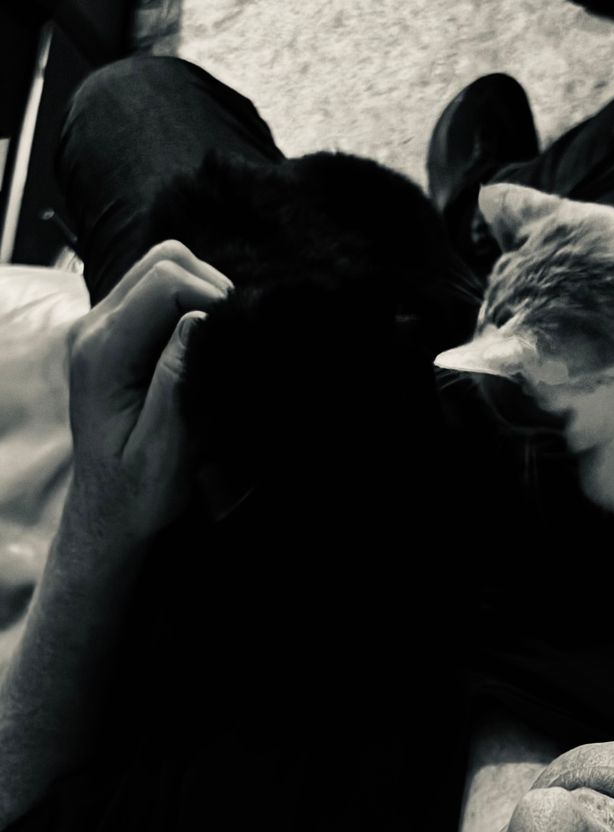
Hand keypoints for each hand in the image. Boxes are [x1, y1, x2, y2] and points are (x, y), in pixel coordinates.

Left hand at [65, 240, 233, 545]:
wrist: (109, 510)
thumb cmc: (138, 490)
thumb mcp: (164, 449)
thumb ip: (176, 383)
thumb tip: (198, 322)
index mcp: (104, 354)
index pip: (163, 284)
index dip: (213, 297)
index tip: (240, 335)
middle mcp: (95, 329)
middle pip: (162, 260)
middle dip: (211, 286)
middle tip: (237, 333)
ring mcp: (101, 326)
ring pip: (161, 267)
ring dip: (203, 292)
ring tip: (224, 337)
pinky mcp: (115, 333)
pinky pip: (157, 291)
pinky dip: (191, 303)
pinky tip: (207, 341)